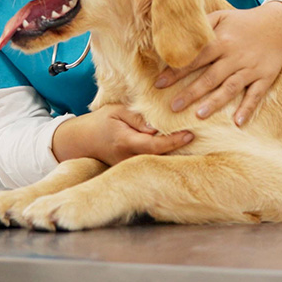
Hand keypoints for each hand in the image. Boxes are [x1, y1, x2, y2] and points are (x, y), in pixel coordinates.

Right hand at [52, 104, 193, 165]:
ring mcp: (130, 167)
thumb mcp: (116, 111)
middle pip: (161, 156)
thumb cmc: (99, 123)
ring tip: (194, 142)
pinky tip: (179, 148)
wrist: (80, 142)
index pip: (156, 145)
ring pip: (158, 161)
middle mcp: (129, 158)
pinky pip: (152, 162)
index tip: (190, 134)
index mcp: (126, 142)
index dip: (174, 141)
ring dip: (175, 153)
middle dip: (180, 148)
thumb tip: (156, 126)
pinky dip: (165, 155)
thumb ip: (136, 117)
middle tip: (201, 137)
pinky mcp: (131, 169)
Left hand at [155, 2, 281, 126]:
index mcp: (221, 41)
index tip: (160, 84)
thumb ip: (201, 26)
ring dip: (215, 102)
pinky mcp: (265, 77)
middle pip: (210, 76)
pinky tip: (238, 122)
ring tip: (199, 115)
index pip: (195, 58)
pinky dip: (248, 108)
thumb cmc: (243, 22)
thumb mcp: (221, 16)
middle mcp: (234, 56)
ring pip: (230, 87)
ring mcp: (250, 68)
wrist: (278, 24)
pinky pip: (256, 95)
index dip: (177, 71)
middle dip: (191, 92)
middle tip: (173, 107)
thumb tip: (176, 35)